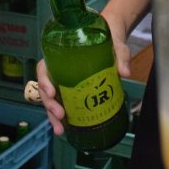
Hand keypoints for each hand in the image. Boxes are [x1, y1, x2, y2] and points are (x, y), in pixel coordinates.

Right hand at [35, 9, 131, 136]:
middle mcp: (59, 69)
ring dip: (52, 115)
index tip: (52, 92)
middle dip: (49, 104)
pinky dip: (62, 116)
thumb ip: (120, 56)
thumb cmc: (108, 38)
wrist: (112, 38)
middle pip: (45, 88)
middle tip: (60, 116)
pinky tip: (66, 128)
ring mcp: (64, 81)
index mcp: (61, 55)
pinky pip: (63, 103)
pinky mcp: (73, 90)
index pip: (44, 68)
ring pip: (51, 99)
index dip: (43, 81)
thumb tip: (124, 72)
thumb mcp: (116, 44)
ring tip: (61, 130)